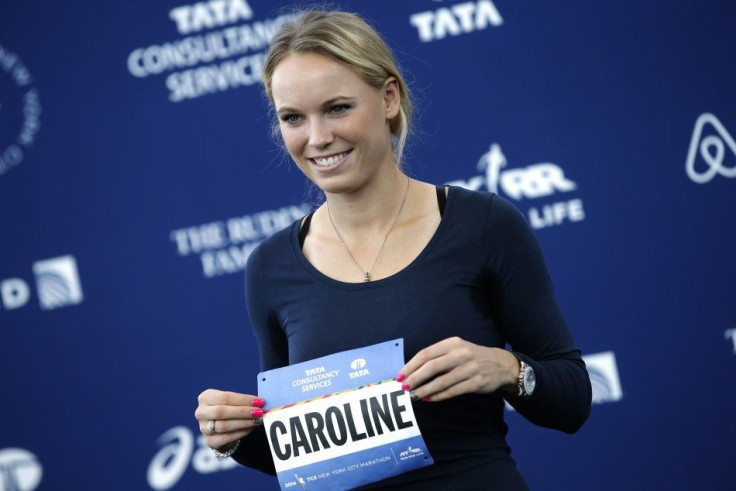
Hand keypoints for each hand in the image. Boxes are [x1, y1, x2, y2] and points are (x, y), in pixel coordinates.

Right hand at [195, 389, 264, 451]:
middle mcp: (201, 412)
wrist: (221, 429)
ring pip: (224, 426)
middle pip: (221, 412)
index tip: (259, 401)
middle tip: (259, 412)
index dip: (243, 400)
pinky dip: (241, 432)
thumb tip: (261, 402)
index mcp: (205, 397)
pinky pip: (226, 438)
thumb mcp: (232, 401)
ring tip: (257, 420)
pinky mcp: (209, 441)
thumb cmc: (229, 409)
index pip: (225, 397)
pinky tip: (251, 428)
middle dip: (243, 412)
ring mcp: (203, 428)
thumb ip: (243, 401)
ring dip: (244, 423)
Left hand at [397, 337, 518, 401]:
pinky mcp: (476, 383)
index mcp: (452, 343)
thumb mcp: (456, 349)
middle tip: (404, 387)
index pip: (426, 354)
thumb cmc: (471, 357)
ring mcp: (469, 368)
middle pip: (431, 367)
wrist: (501, 364)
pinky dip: (438, 396)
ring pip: (441, 381)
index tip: (400, 375)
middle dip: (415, 378)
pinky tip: (428, 399)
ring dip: (424, 390)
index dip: (411, 366)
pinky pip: (452, 391)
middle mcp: (460, 354)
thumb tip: (412, 370)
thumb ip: (437, 356)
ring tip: (413, 396)